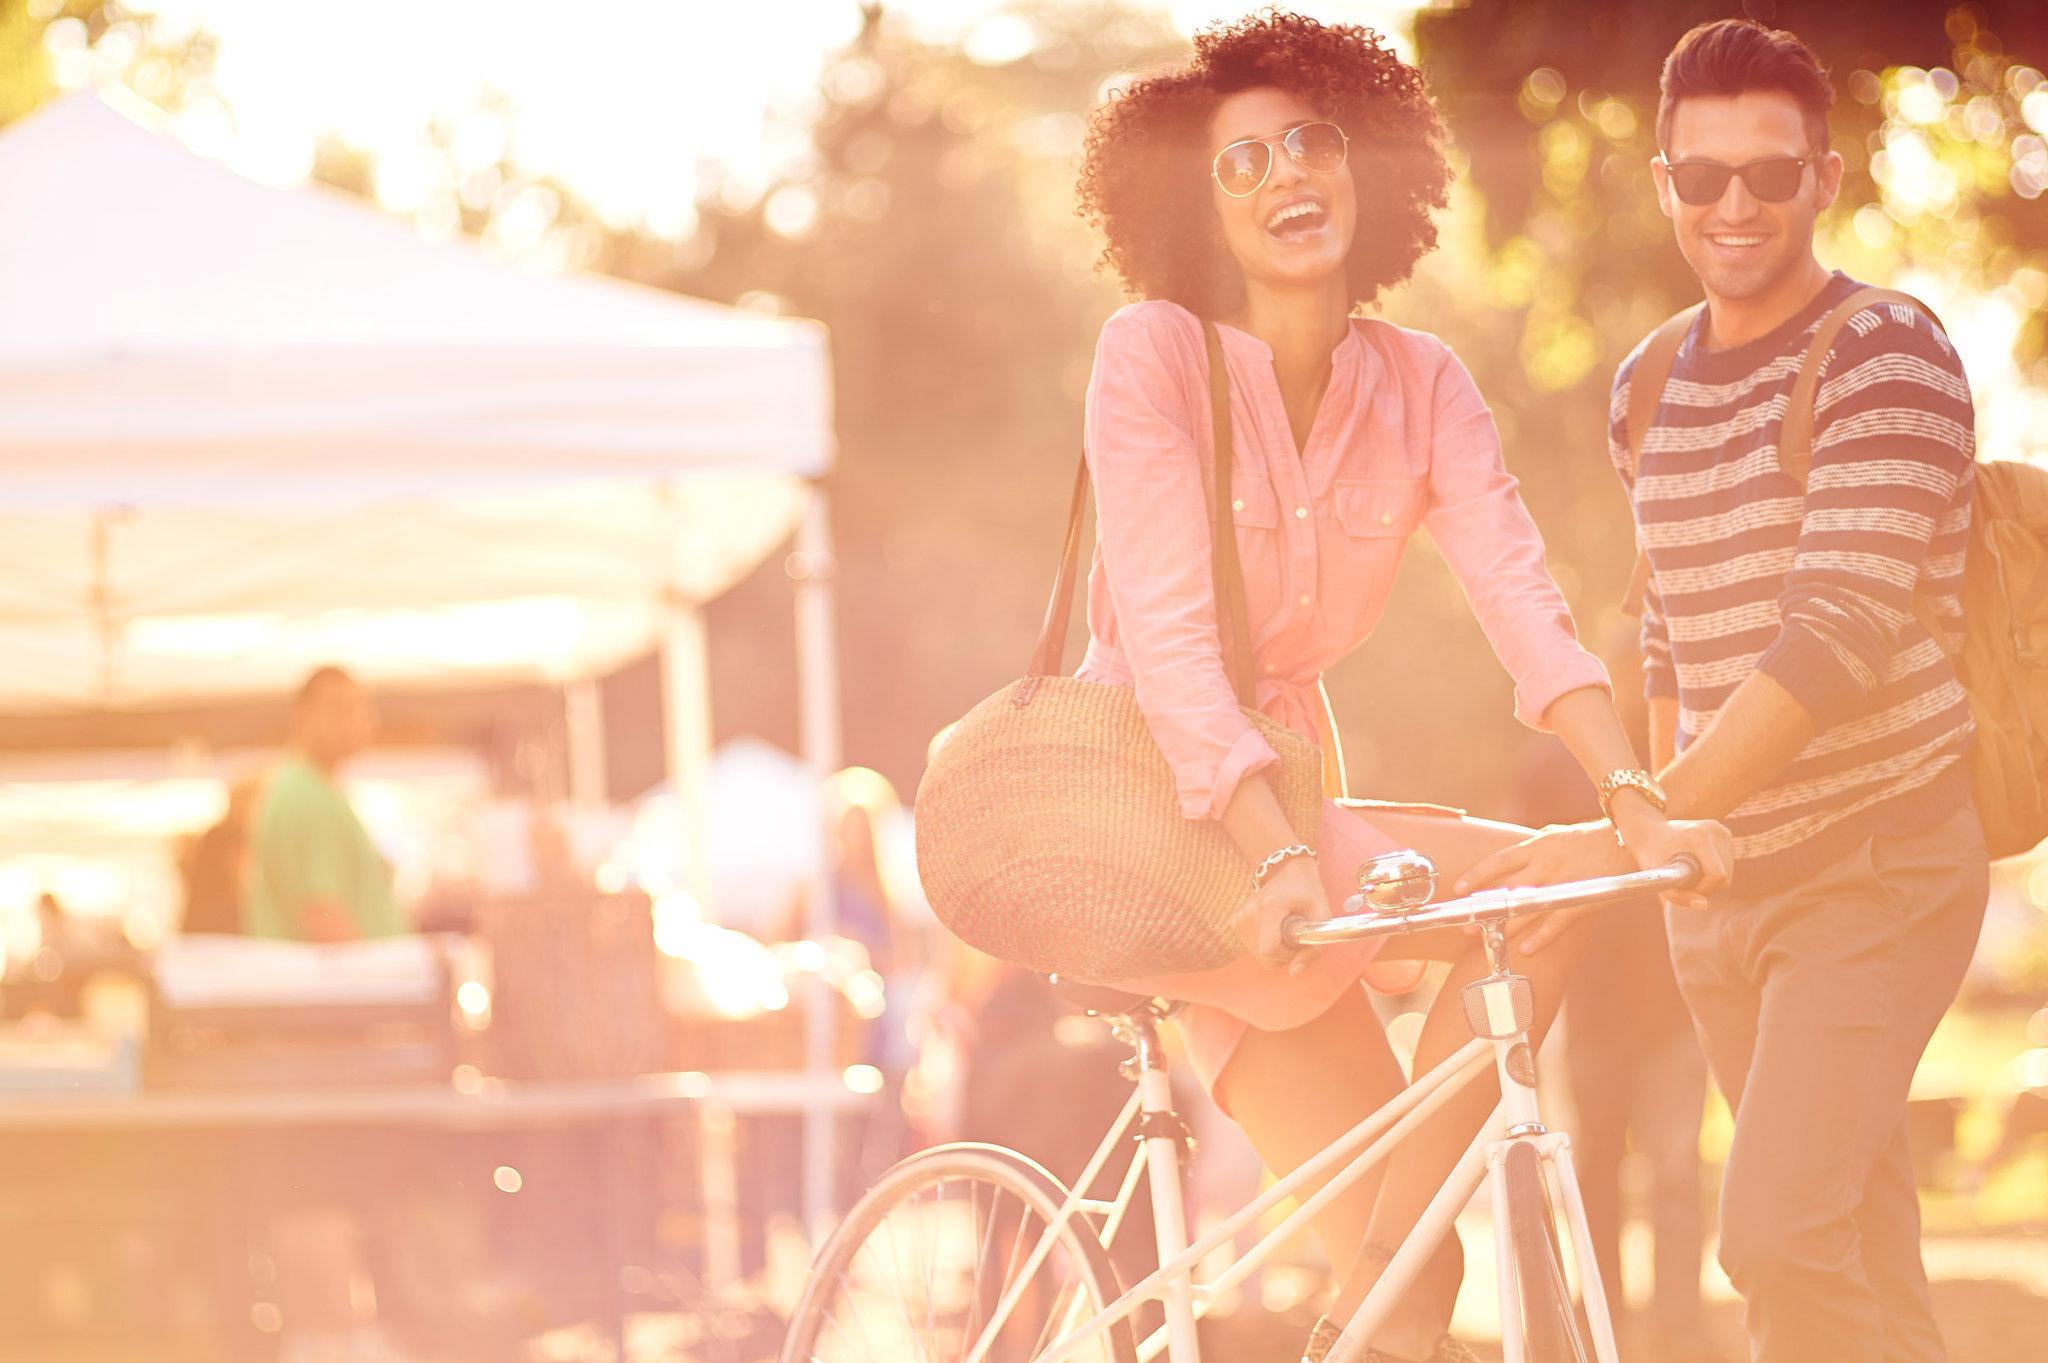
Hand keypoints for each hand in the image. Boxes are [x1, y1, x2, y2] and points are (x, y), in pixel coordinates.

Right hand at [1234, 856, 1329, 972]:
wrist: (1286, 869)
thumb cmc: (1308, 891)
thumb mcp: (1321, 915)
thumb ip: (1314, 947)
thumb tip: (1294, 972)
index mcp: (1269, 907)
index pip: (1269, 949)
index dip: (1287, 954)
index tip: (1298, 942)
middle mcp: (1249, 912)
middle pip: (1264, 955)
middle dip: (1283, 954)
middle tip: (1295, 934)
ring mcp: (1239, 917)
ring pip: (1258, 954)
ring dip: (1275, 949)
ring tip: (1284, 928)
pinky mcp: (1235, 921)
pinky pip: (1252, 946)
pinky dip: (1265, 944)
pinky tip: (1273, 928)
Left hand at [1454, 821, 1634, 957]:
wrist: (1626, 843)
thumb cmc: (1588, 839)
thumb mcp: (1554, 836)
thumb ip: (1531, 850)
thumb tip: (1508, 862)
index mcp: (1537, 847)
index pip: (1498, 861)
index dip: (1477, 875)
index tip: (1459, 888)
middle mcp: (1545, 864)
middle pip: (1508, 889)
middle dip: (1485, 908)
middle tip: (1467, 923)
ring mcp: (1562, 883)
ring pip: (1527, 909)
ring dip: (1506, 926)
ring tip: (1488, 938)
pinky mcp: (1579, 900)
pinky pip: (1555, 922)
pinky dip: (1540, 937)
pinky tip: (1526, 948)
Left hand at [1608, 804, 1734, 904]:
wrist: (1649, 832)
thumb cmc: (1650, 855)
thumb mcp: (1659, 878)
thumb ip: (1679, 895)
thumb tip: (1704, 905)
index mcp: (1699, 836)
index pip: (1717, 875)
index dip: (1702, 888)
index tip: (1683, 886)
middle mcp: (1715, 830)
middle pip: (1724, 877)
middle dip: (1704, 886)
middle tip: (1682, 879)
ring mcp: (1722, 831)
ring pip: (1727, 874)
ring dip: (1707, 880)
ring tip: (1687, 870)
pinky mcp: (1725, 835)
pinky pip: (1726, 866)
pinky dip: (1711, 872)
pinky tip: (1695, 863)